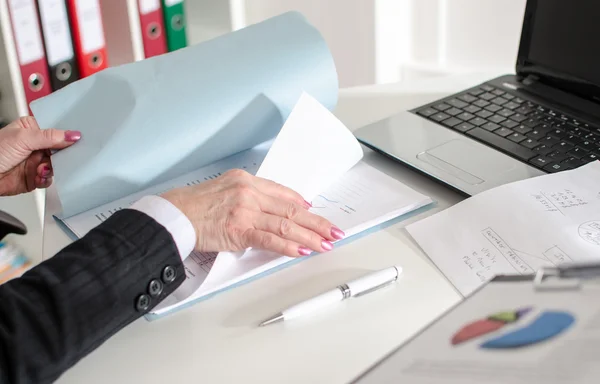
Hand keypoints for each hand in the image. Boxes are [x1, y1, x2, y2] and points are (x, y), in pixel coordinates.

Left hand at [0, 117, 80, 195]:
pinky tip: (38, 176)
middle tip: (62, 156)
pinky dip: (46, 179)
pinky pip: (50, 178)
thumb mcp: (23, 138)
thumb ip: (50, 136)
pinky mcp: (35, 177)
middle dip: (63, 154)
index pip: (57, 129)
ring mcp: (36, 161)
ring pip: (58, 165)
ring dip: (54, 168)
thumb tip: (73, 134)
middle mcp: (36, 145)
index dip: (68, 133)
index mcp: (32, 129)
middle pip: (61, 148)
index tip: (78, 138)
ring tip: (42, 168)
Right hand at [161, 169, 344, 256]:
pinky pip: (270, 239)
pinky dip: (289, 245)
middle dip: (316, 222)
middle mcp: (250, 193)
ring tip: (325, 243)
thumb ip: (248, 197)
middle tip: (333, 230)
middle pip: (291, 208)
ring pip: (286, 224)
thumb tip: (270, 211)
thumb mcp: (224, 188)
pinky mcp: (239, 230)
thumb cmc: (195, 204)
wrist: (174, 214)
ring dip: (310, 236)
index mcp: (247, 181)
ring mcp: (246, 211)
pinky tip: (303, 250)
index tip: (315, 213)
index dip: (304, 205)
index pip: (284, 193)